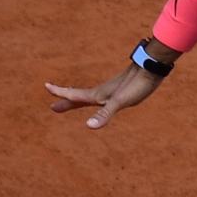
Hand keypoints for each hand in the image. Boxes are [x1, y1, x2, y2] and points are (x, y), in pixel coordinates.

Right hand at [45, 63, 165, 129]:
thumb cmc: (135, 86)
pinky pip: (105, 97)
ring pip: (90, 97)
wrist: (150, 70)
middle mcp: (102, 92)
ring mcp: (112, 91)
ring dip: (79, 100)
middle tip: (53, 107)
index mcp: (98, 95)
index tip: (46, 86)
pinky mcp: (122, 91)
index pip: (74, 95)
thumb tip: (88, 126)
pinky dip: (98, 100)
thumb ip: (104, 114)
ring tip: (73, 102)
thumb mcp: (119, 102)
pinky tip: (103, 101)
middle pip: (79, 98)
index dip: (60, 93)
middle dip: (66, 102)